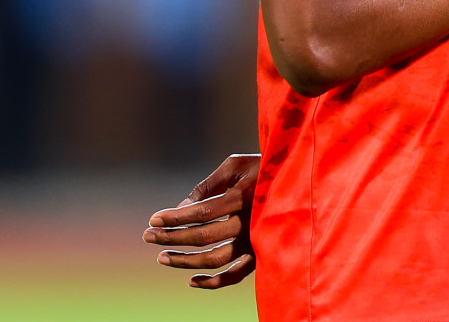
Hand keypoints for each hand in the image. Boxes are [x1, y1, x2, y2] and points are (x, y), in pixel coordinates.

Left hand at [143, 153, 258, 288]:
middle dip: (171, 237)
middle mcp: (249, 221)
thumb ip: (208, 185)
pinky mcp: (261, 252)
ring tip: (162, 257)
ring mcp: (256, 240)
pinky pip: (236, 276)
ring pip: (215, 259)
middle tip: (147, 236)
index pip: (201, 212)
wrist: (300, 179)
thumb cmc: (263, 166)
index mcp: (243, 196)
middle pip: (203, 236)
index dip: (174, 218)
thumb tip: (182, 208)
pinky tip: (191, 280)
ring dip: (185, 261)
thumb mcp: (236, 164)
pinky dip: (213, 282)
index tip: (152, 219)